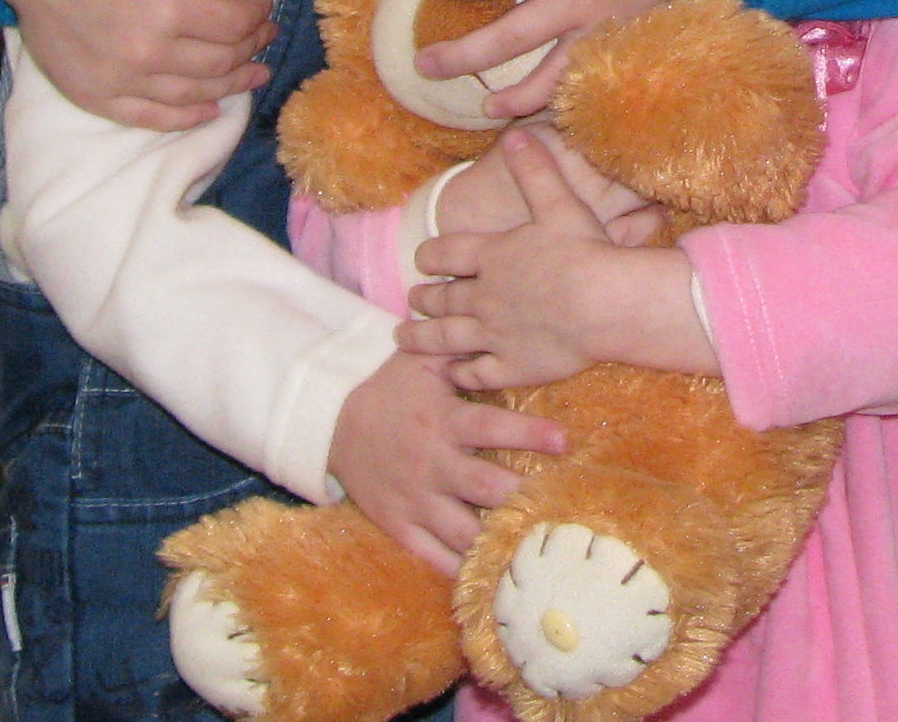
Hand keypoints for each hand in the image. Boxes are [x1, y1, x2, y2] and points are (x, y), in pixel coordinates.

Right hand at [0, 0, 272, 129]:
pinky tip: (209, 110)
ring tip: (253, 75)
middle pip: (220, 63)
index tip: (263, 6)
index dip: (258, 17)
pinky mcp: (96, 95)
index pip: (234, 25)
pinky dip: (186, 118)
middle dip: (252, 50)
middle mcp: (147, 52)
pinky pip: (152, 118)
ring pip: (194, 95)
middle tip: (264, 39)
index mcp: (169, 8)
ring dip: (231, 86)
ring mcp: (120, 80)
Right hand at [324, 350, 566, 573]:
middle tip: (559, 505)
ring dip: (498, 541)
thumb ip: (461, 347)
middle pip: (482, 488)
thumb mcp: (422, 362)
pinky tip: (494, 575)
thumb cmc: (392, 390)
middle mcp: (431, 464)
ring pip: (462, 531)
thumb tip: (504, 322)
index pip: (490, 427)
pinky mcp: (400, 526)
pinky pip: (433, 556)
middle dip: (521, 497)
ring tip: (535, 547)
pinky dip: (461, 569)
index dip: (528, 434)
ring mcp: (415, 501)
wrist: (332, 427)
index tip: (565, 440)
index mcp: (441, 422)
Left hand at [401, 133, 712, 388]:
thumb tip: (515, 136)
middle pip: (444, 297)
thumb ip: (535, 171)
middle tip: (411, 299)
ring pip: (446, 337)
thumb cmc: (584, 251)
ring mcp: (494, 334)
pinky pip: (477, 374)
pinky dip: (459, 373)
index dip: (430, 254)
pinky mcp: (512, 366)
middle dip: (424, 297)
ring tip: (402, 338)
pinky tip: (450, 374)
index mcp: (493, 255)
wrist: (602, 303)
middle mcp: (484, 296)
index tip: (421, 259)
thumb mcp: (559, 202)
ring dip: (422, 337)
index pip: (447, 252)